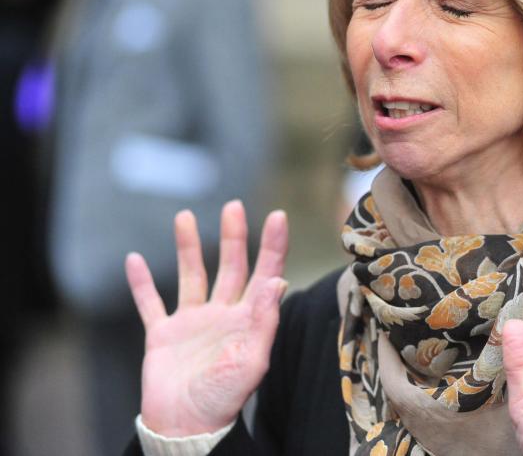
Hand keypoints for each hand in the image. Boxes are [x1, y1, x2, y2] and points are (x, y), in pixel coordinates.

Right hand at [125, 201, 288, 436]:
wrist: (185, 426)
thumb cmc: (223, 399)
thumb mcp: (251, 360)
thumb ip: (264, 320)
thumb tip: (278, 281)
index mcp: (248, 319)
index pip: (266, 273)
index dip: (273, 246)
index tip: (278, 216)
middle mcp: (222, 315)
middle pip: (231, 266)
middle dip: (233, 236)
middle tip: (234, 206)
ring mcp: (192, 323)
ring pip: (191, 275)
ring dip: (187, 248)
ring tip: (184, 217)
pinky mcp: (162, 335)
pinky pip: (150, 303)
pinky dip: (140, 283)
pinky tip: (133, 259)